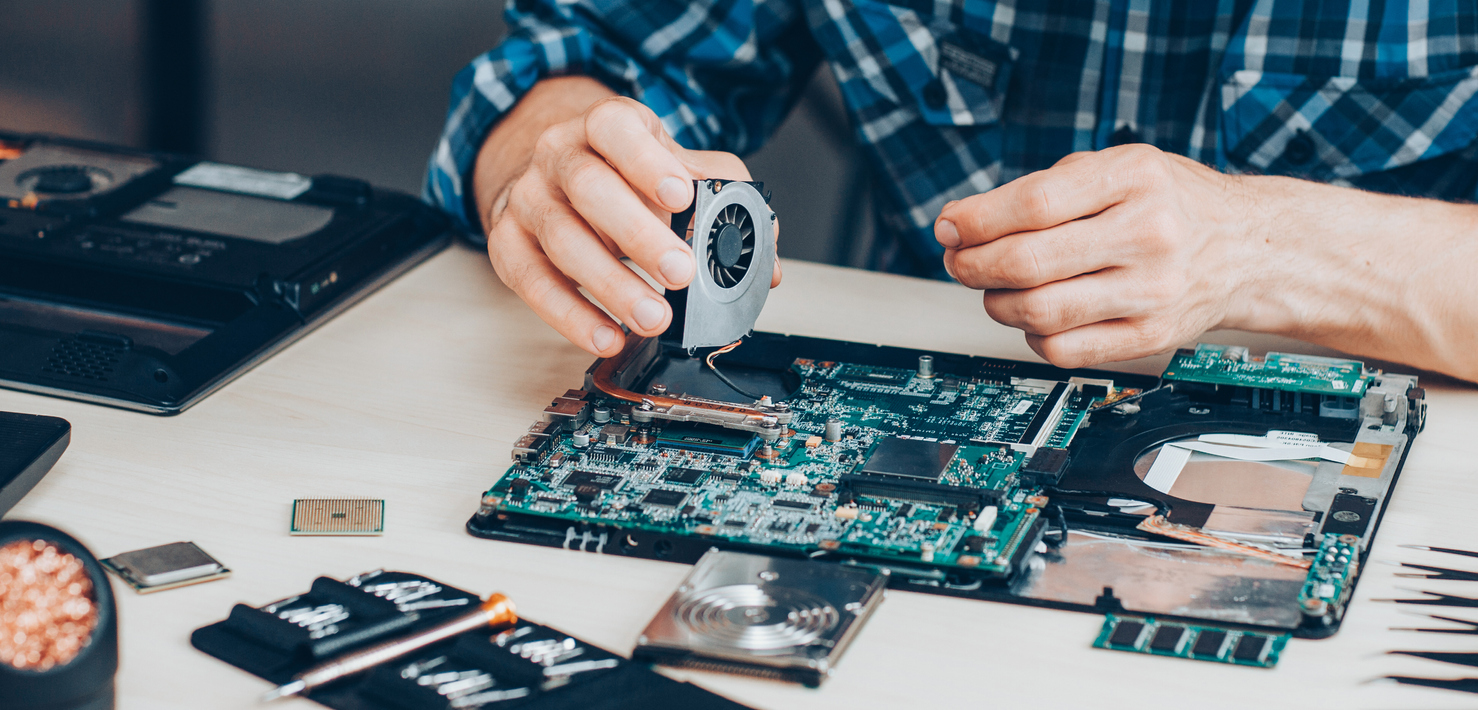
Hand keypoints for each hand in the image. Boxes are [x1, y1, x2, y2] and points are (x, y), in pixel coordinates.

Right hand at [480, 90, 779, 356]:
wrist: (553, 175)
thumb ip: (723, 200)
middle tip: (681, 273)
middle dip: (638, 234)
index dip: (646, 161)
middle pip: (589, 187)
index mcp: (605, 125)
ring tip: (653, 318)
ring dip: (611, 285)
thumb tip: (764, 259)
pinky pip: (531, 282)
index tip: (682, 196)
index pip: (616, 128)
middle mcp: (559, 155)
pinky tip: (606, 335)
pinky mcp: (507, 243)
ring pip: (562, 238)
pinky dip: (569, 315)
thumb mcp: (674, 168)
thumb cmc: (624, 174)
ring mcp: (529, 198)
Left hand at [934, 145, 1259, 367]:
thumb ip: (1042, 190)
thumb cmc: (1166, 203)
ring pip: (1039, 312)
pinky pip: (1063, 350)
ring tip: (995, 289)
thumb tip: (959, 225)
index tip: (948, 227)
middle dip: (973, 265)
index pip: (1034, 204)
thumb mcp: (1116, 167)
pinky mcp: (1150, 337)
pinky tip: (1035, 316)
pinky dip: (1032, 336)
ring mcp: (1153, 291)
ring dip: (996, 303)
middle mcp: (1149, 233)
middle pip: (1028, 262)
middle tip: (958, 261)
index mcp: (1134, 177)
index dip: (976, 220)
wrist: (1246, 248)